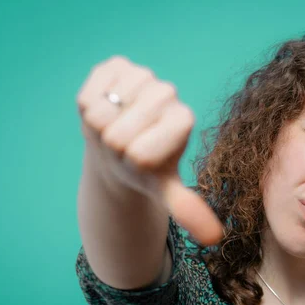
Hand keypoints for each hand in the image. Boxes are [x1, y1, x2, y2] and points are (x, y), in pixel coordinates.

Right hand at [76, 55, 223, 245]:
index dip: (130, 161)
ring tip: (115, 126)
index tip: (138, 157)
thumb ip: (188, 209)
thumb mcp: (165, 190)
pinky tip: (106, 108)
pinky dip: (90, 102)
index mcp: (183, 121)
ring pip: (102, 108)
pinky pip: (89, 90)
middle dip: (114, 146)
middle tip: (123, 144)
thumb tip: (216, 239)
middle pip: (118, 130)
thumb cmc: (144, 169)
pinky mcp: (116, 65)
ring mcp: (142, 76)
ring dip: (101, 126)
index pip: (140, 152)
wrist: (120, 145)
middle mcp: (167, 94)